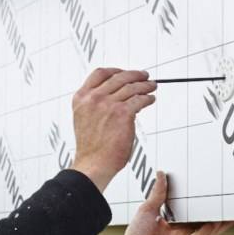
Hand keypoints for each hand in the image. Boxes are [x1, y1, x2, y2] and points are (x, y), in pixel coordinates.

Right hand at [72, 68, 155, 191]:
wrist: (93, 164)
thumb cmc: (91, 147)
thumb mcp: (84, 118)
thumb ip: (95, 105)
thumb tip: (115, 96)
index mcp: (81, 98)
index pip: (100, 74)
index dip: (115, 70)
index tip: (124, 72)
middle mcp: (94, 98)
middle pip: (119, 77)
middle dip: (135, 75)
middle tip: (144, 76)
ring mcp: (108, 105)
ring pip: (131, 87)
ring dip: (145, 85)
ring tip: (151, 86)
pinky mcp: (122, 114)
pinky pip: (139, 100)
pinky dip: (147, 98)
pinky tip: (150, 99)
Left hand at [108, 171, 232, 234]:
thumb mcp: (147, 209)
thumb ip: (158, 193)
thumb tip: (160, 175)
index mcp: (174, 223)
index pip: (192, 212)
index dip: (202, 204)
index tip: (211, 194)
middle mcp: (181, 233)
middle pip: (203, 221)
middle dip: (216, 214)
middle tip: (227, 203)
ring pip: (205, 231)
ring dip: (217, 223)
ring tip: (228, 213)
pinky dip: (206, 232)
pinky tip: (214, 225)